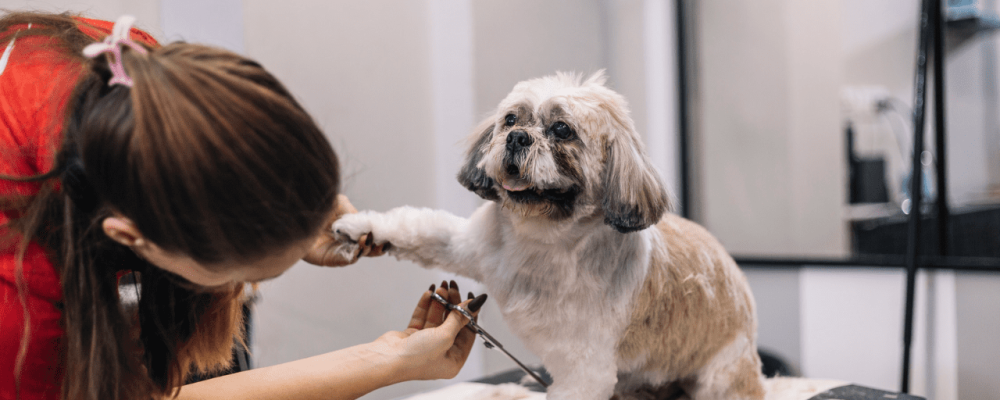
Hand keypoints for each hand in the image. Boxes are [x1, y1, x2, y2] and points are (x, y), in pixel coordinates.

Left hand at [303, 194, 387, 265]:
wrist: (293, 216)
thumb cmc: (314, 208)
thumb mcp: (338, 203)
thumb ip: (353, 212)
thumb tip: (366, 224)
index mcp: (350, 229)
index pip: (369, 235)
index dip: (379, 236)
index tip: (386, 233)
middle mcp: (346, 241)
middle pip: (367, 248)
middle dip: (377, 246)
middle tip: (382, 242)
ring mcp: (338, 251)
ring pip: (359, 254)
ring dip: (367, 249)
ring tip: (368, 240)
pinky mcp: (329, 259)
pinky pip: (346, 259)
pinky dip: (355, 254)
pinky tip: (360, 245)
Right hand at [371, 280, 487, 381]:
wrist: (386, 360)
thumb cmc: (417, 357)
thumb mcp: (445, 337)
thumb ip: (459, 319)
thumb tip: (474, 305)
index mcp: (453, 360)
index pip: (468, 333)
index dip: (470, 314)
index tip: (471, 297)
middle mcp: (441, 352)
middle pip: (452, 323)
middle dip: (453, 304)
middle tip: (453, 287)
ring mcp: (426, 344)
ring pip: (436, 318)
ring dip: (439, 302)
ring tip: (440, 287)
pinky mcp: (412, 336)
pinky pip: (422, 317)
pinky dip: (426, 306)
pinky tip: (429, 293)